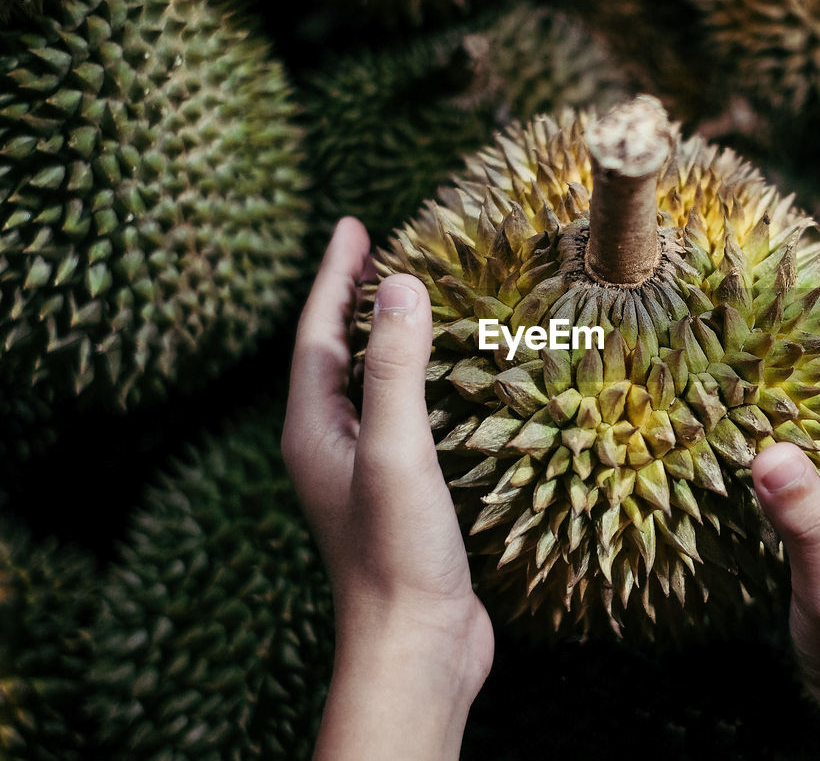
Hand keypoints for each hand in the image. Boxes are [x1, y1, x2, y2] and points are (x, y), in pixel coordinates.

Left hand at [282, 217, 492, 759]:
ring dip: (388, 339)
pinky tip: (453, 382)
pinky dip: (420, 382)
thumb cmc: (397, 554)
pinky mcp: (401, 494)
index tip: (355, 224)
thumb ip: (395, 368)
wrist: (416, 646)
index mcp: (314, 430)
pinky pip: (403, 416)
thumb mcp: (397, 450)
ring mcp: (365, 471)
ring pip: (371, 386)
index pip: (318, 332)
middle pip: (338, 353)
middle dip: (356, 299)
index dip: (335, 274)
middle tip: (382, 251)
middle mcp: (331, 446)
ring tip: (416, 302)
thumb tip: (401, 284)